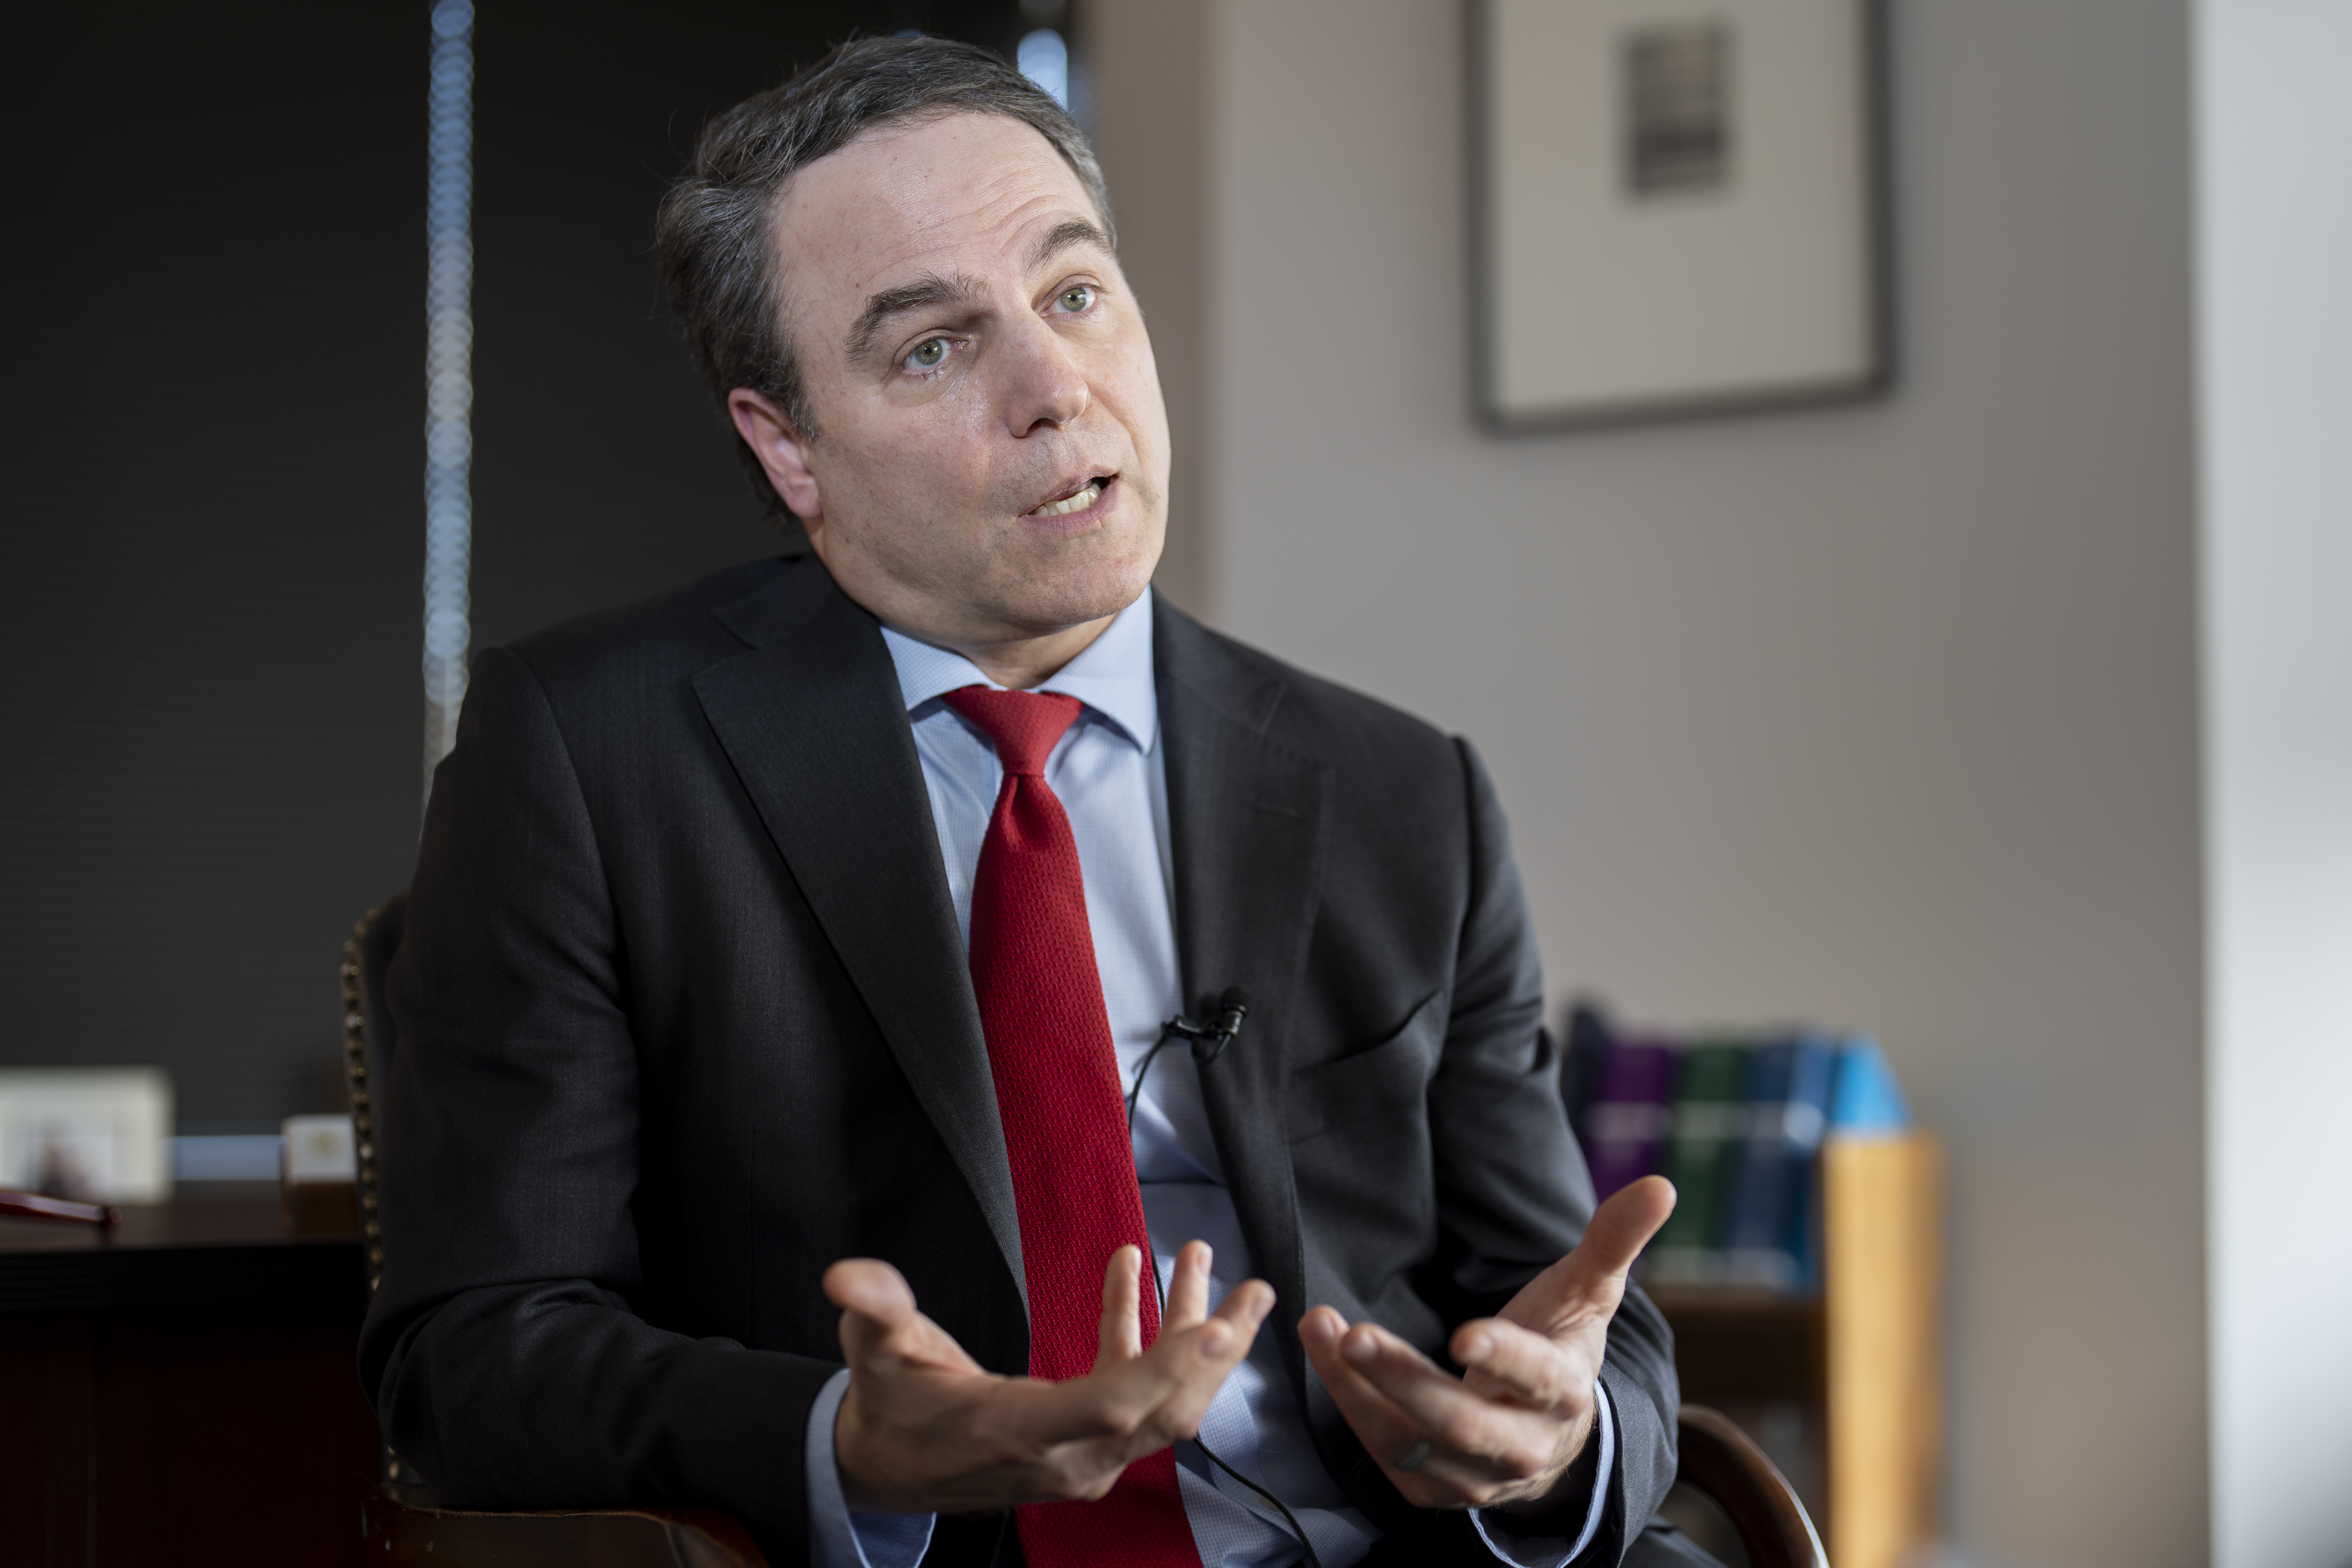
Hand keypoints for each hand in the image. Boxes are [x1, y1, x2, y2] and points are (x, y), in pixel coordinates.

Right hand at [826, 1241, 1273, 1513]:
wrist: (887, 1470)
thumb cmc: (888, 1407)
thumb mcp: (874, 1355)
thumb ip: (873, 1312)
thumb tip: (847, 1277)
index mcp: (1018, 1432)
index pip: (1109, 1406)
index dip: (1166, 1368)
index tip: (1218, 1326)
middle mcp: (1065, 1457)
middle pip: (1162, 1410)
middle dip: (1214, 1349)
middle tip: (1254, 1289)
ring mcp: (1082, 1460)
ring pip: (1161, 1405)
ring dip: (1194, 1338)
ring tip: (1207, 1263)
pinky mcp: (1087, 1449)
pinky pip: (1137, 1396)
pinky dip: (1149, 1339)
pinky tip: (1137, 1276)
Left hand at [1298, 1175, 1675, 1517]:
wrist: (1549, 1436)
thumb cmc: (1560, 1344)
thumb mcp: (1587, 1292)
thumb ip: (1613, 1240)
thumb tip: (1660, 1185)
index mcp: (1563, 1392)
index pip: (1538, 1378)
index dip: (1505, 1357)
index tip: (1465, 1332)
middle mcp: (1522, 1444)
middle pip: (1460, 1422)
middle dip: (1405, 1379)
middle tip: (1353, 1333)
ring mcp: (1473, 1475)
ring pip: (1409, 1443)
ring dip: (1357, 1389)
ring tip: (1320, 1327)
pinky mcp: (1432, 1489)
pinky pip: (1383, 1454)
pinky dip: (1349, 1404)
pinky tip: (1324, 1353)